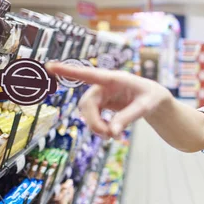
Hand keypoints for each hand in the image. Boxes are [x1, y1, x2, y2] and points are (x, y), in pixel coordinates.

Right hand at [46, 62, 171, 138]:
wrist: (154, 100)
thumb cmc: (152, 97)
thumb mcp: (145, 107)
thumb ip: (129, 117)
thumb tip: (111, 131)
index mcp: (114, 79)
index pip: (89, 74)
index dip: (69, 71)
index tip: (50, 66)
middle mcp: (104, 85)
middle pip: (86, 104)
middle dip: (93, 122)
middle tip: (108, 136)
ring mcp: (101, 95)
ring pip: (87, 112)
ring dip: (97, 126)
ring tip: (115, 136)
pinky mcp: (101, 104)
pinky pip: (93, 117)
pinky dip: (100, 128)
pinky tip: (113, 133)